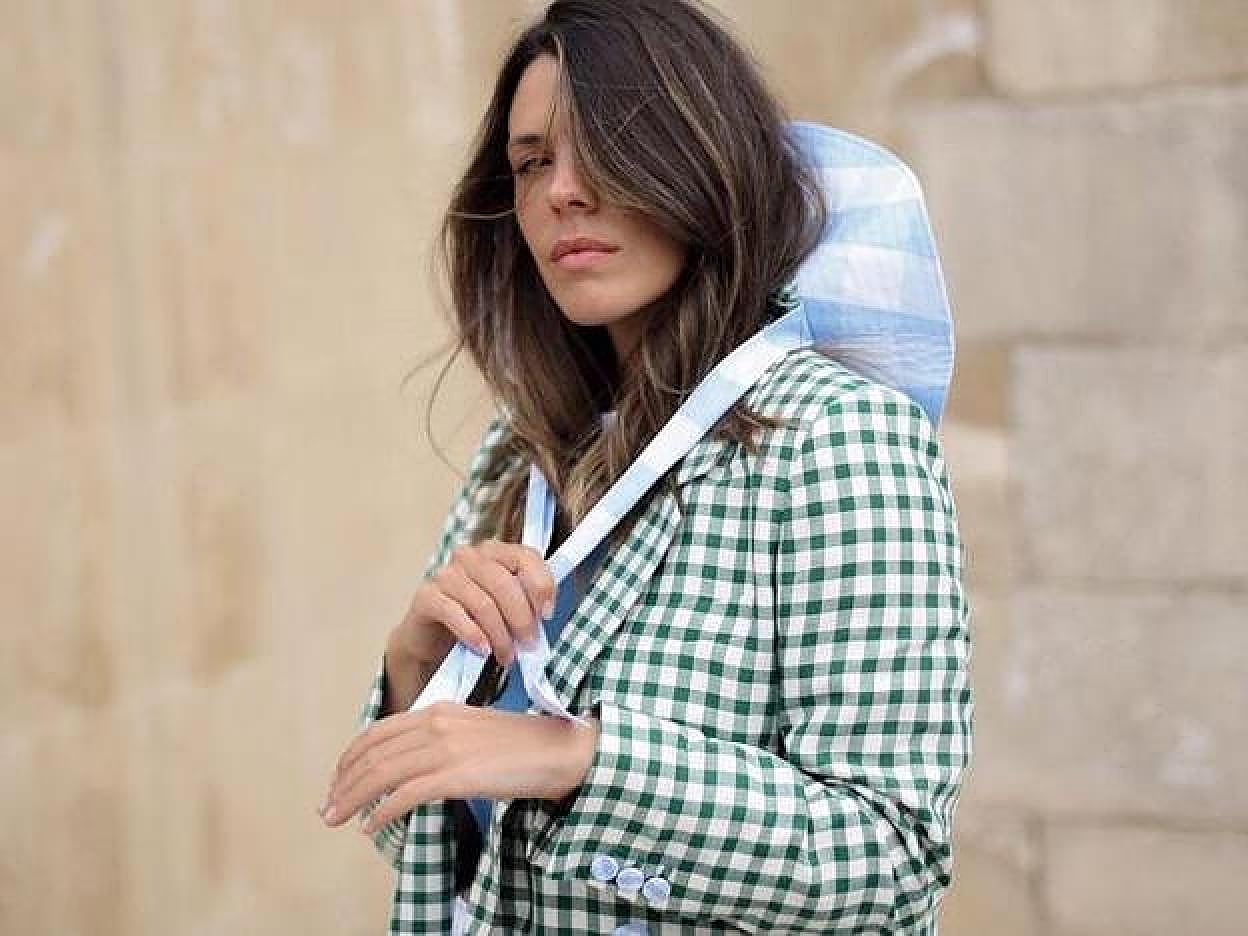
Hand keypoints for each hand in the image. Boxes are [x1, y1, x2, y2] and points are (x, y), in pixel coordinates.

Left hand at [320, 702, 599, 831]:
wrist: (560, 749)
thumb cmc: (523, 746)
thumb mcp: (474, 732)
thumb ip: (442, 740)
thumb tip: (413, 768)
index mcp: (439, 711)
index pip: (379, 732)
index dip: (350, 757)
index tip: (336, 778)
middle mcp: (436, 724)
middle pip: (373, 753)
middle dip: (342, 782)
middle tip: (326, 806)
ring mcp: (446, 749)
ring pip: (382, 774)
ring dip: (352, 798)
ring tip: (336, 818)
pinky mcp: (457, 775)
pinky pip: (406, 794)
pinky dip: (383, 810)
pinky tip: (372, 825)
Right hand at [395, 540, 556, 669]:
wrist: (433, 638)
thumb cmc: (475, 619)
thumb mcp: (505, 608)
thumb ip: (526, 602)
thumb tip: (543, 615)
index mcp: (495, 552)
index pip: (526, 557)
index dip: (541, 586)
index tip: (547, 614)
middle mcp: (470, 556)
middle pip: (505, 583)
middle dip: (522, 618)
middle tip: (529, 644)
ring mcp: (446, 574)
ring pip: (483, 603)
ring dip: (500, 635)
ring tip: (507, 655)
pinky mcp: (427, 596)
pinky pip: (455, 613)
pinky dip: (473, 634)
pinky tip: (483, 650)